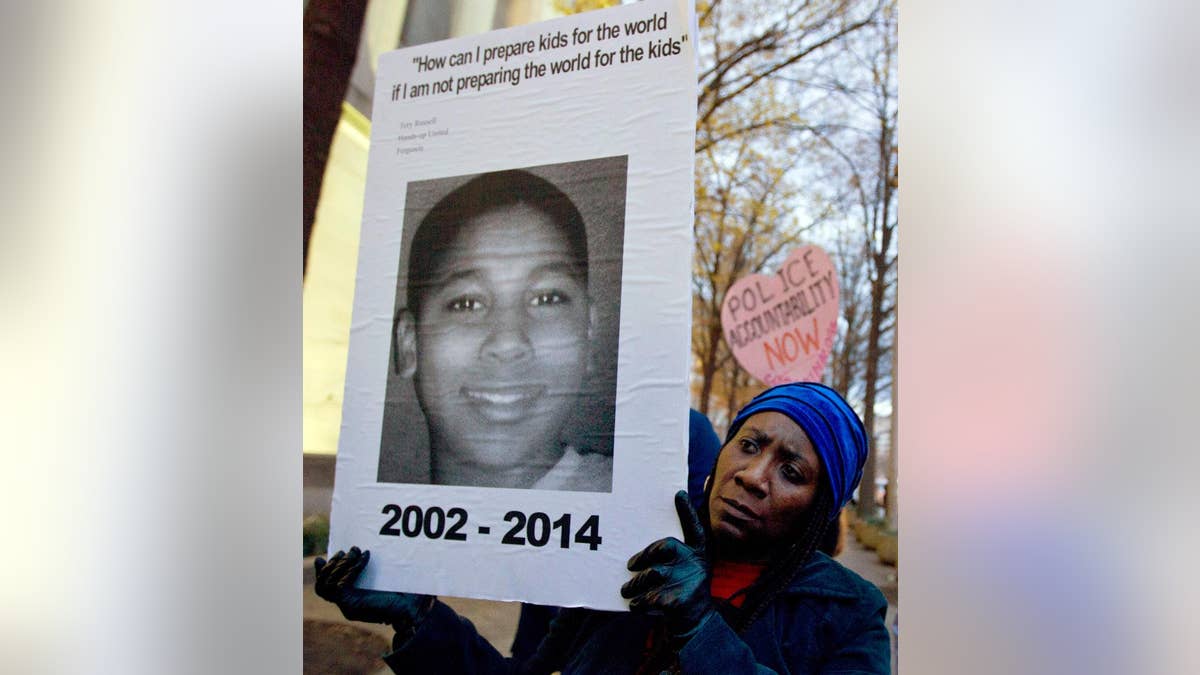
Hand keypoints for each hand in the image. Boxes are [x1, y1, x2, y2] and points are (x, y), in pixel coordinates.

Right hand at [313, 546, 431, 627]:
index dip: (322, 573)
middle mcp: (347, 605)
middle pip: (322, 586)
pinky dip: (350, 569)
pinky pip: (340, 585)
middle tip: (348, 551)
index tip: (323, 558)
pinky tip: (365, 557)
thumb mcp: (385, 578)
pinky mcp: (351, 605)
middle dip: (332, 565)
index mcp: (352, 600)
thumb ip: (370, 570)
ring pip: (327, 584)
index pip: (325, 588)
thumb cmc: (406, 593)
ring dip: (340, 564)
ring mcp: (347, 606)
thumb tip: (362, 550)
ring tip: (355, 551)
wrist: (416, 608)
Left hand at [620, 491, 713, 640]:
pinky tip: (634, 606)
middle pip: (664, 548)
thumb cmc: (684, 591)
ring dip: (634, 584)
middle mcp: (696, 564)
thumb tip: (645, 548)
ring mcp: (689, 582)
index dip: (687, 511)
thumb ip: (675, 556)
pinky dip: (638, 602)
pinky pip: (649, 597)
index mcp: (698, 554)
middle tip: (630, 565)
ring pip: (651, 574)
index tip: (678, 493)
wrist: (697, 625)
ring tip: (626, 590)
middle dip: (643, 556)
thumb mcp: (687, 570)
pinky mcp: (679, 601)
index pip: (695, 528)